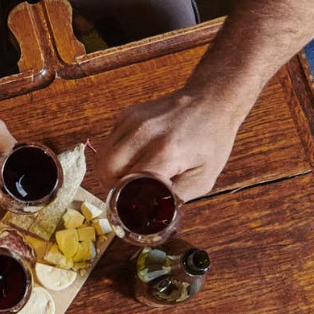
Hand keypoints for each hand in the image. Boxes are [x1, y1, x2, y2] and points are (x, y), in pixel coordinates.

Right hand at [92, 88, 242, 199]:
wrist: (211, 101)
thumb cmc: (211, 140)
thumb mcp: (202, 179)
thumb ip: (174, 198)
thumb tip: (150, 212)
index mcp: (166, 152)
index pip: (127, 185)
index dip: (128, 201)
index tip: (136, 207)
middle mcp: (144, 134)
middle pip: (106, 171)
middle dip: (113, 188)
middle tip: (130, 192)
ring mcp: (133, 121)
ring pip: (102, 157)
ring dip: (112, 172)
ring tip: (133, 175)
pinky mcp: (127, 115)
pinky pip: (109, 143)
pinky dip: (116, 156)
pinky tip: (136, 157)